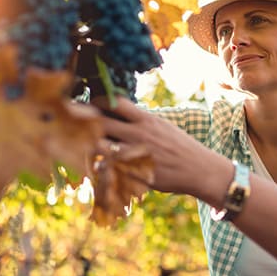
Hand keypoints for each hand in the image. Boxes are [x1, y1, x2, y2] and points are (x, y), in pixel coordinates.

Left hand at [94, 97, 232, 201]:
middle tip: (78, 125)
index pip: (114, 102)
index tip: (90, 105)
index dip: (97, 101)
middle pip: (100, 122)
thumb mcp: (161, 125)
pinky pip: (107, 170)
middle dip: (85, 122)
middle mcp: (138, 135)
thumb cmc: (179, 146)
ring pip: (99, 146)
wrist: (198, 169)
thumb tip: (118, 110)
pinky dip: (97, 167)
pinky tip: (95, 166)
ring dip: (88, 146)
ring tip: (84, 146)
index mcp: (145, 120)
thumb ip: (139, 119)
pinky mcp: (134, 173)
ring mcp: (135, 155)